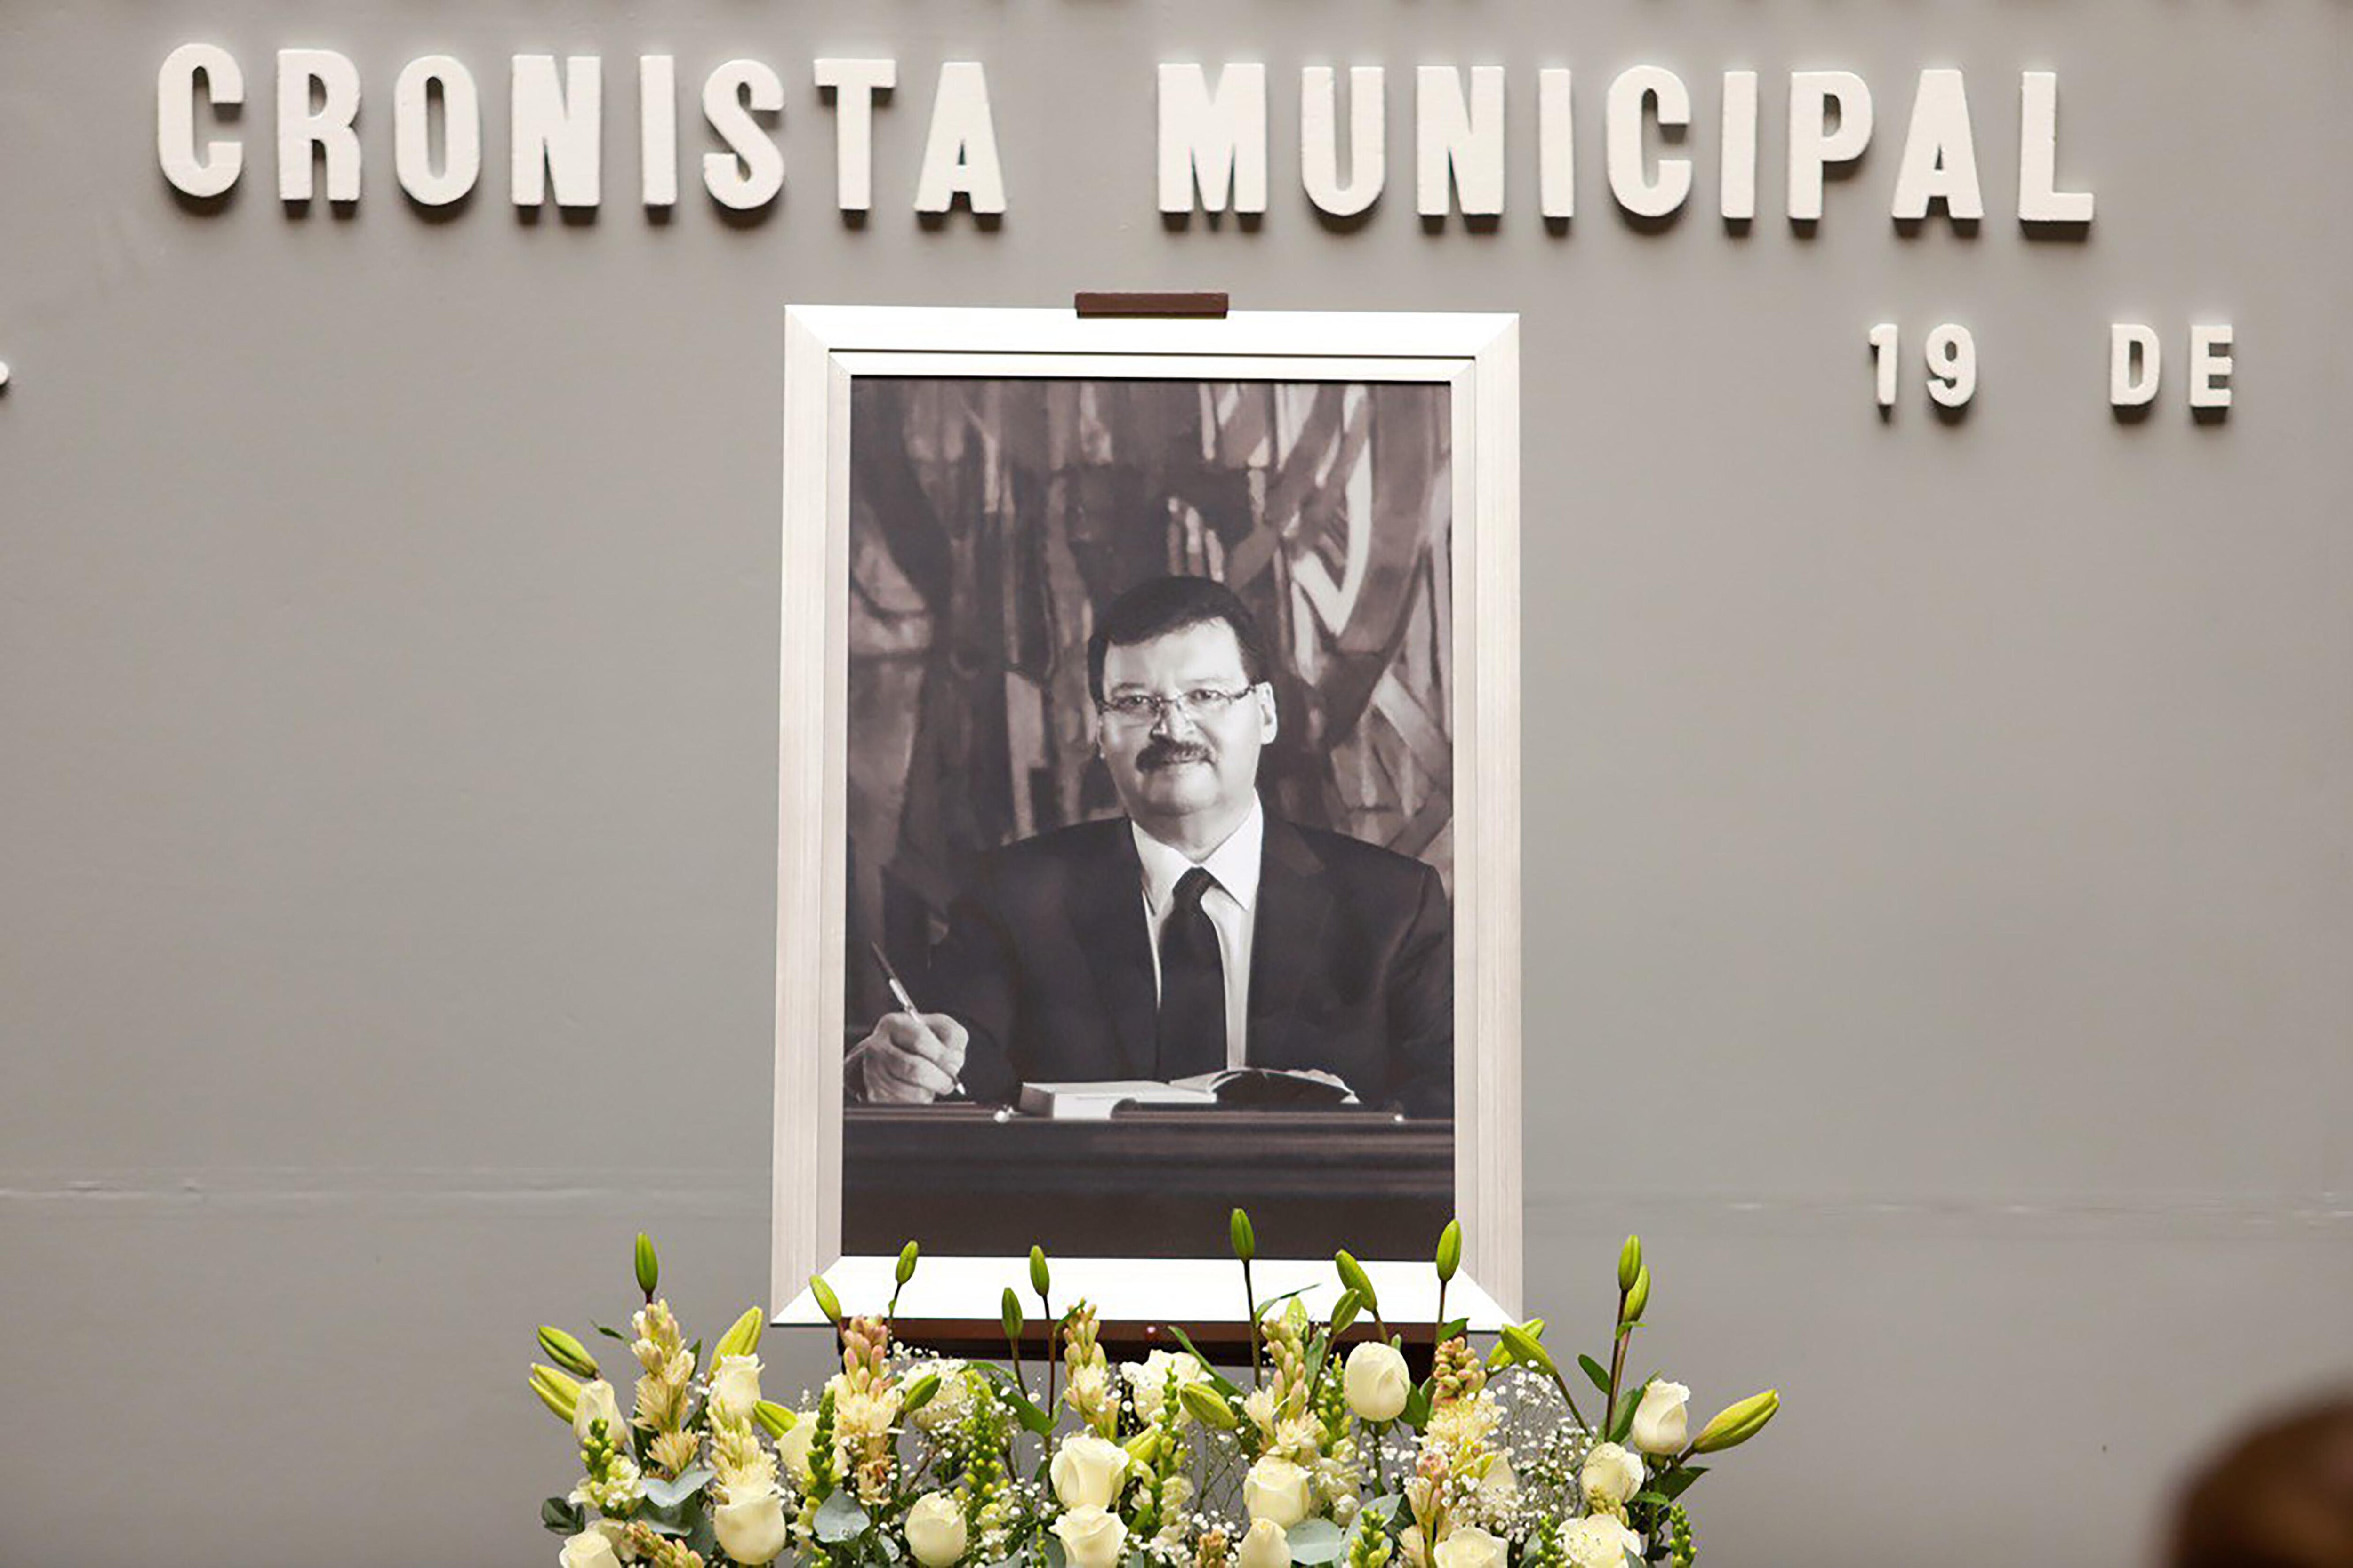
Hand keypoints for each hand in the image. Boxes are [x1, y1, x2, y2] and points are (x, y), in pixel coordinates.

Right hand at [847, 1012, 969, 1103]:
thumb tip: (953, 1063)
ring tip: (930, 1085)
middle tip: (948, 1083)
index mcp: (893, 1024)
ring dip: (928, 1092)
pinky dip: (916, 1102)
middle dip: (939, 1079)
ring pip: (911, 1092)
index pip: (920, 1039)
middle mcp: (877, 1047)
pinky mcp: (872, 1095)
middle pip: (915, 1069)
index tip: (955, 1065)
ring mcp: (872, 1072)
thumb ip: (952, 1037)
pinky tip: (916, 1092)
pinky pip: (903, 1105)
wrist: (887, 1057)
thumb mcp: (937, 1029)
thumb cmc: (918, 1041)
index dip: (943, 1055)